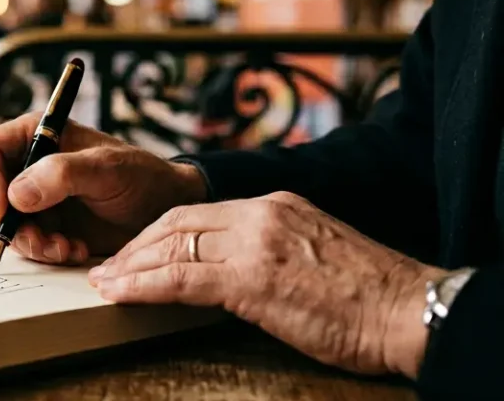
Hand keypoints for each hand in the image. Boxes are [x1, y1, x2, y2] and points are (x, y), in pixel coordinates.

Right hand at [0, 112, 207, 264]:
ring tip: (67, 248)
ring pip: (3, 224)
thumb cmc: (142, 177)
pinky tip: (74, 250)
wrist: (165, 211)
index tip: (2, 210)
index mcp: (35, 136)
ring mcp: (32, 198)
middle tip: (40, 240)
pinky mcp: (43, 226)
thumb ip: (62, 174)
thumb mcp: (107, 169)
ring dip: (30, 243)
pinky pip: (24, 243)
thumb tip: (16, 195)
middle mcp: (26, 165)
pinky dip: (44, 252)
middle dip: (9, 223)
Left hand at [89, 191, 445, 378]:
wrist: (410, 309)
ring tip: (104, 282)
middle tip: (108, 267)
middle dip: (135, 246)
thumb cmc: (369, 296)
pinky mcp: (252, 279)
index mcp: (275, 204)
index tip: (133, 252)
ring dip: (131, 267)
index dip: (157, 232)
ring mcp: (255, 244)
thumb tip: (234, 269)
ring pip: (172, 246)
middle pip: (175, 222)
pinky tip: (122, 294)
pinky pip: (181, 278)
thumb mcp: (313, 252)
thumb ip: (270, 249)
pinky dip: (144, 286)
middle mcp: (260, 214)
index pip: (197, 211)